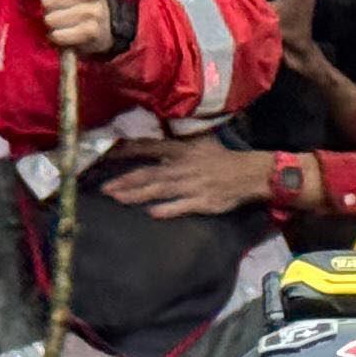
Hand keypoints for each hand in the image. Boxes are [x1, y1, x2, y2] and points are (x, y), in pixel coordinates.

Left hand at [39, 0, 116, 56]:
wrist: (101, 27)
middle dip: (48, 3)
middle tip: (50, 6)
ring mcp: (96, 11)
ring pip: (58, 16)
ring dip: (51, 20)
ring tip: (53, 20)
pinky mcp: (93, 32)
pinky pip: (64, 34)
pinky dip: (57, 35)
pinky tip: (57, 33)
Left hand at [95, 134, 281, 217]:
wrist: (250, 174)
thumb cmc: (221, 159)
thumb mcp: (199, 143)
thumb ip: (175, 145)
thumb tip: (151, 145)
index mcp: (182, 150)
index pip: (150, 147)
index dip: (127, 151)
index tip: (107, 155)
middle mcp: (184, 166)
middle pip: (150, 172)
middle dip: (126, 180)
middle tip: (104, 188)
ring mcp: (193, 185)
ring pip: (160, 189)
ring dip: (137, 194)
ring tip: (118, 199)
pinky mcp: (203, 201)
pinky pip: (183, 205)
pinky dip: (168, 209)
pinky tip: (152, 213)